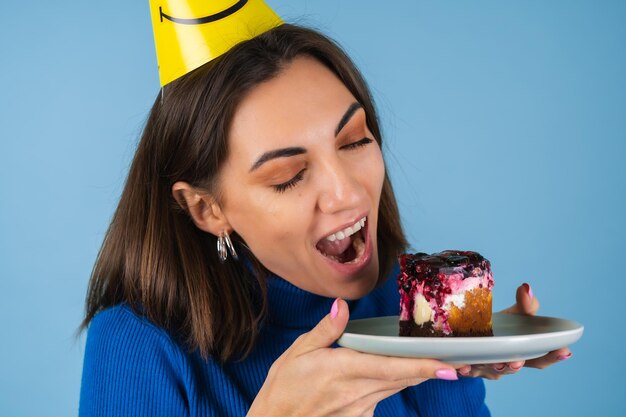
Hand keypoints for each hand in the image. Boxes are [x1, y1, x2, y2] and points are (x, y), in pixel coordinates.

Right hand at [248, 299, 464, 416]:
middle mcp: (356, 391)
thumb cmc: (284, 387)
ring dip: (413, 375)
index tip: (448, 365)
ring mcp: (359, 409)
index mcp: (343, 369)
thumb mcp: (299, 351)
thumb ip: (326, 329)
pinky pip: (382, 397)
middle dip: (429, 369)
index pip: (392, 367)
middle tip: (456, 362)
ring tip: (434, 364)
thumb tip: (342, 305)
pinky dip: (390, 385)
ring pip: (395, 387)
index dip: (422, 367)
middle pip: (402, 378)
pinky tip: (389, 375)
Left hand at [458, 283, 572, 379]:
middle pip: (516, 367)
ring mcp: (488, 367)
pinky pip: (467, 370)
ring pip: (492, 370)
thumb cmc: (501, 327)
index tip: (564, 350)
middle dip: (517, 365)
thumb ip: (525, 305)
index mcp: (523, 352)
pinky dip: (467, 369)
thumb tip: (526, 288)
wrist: (473, 335)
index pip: (541, 358)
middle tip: (518, 361)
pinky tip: (464, 366)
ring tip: (496, 362)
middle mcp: (508, 363)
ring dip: (494, 367)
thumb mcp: (515, 315)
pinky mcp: (469, 367)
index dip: (553, 356)